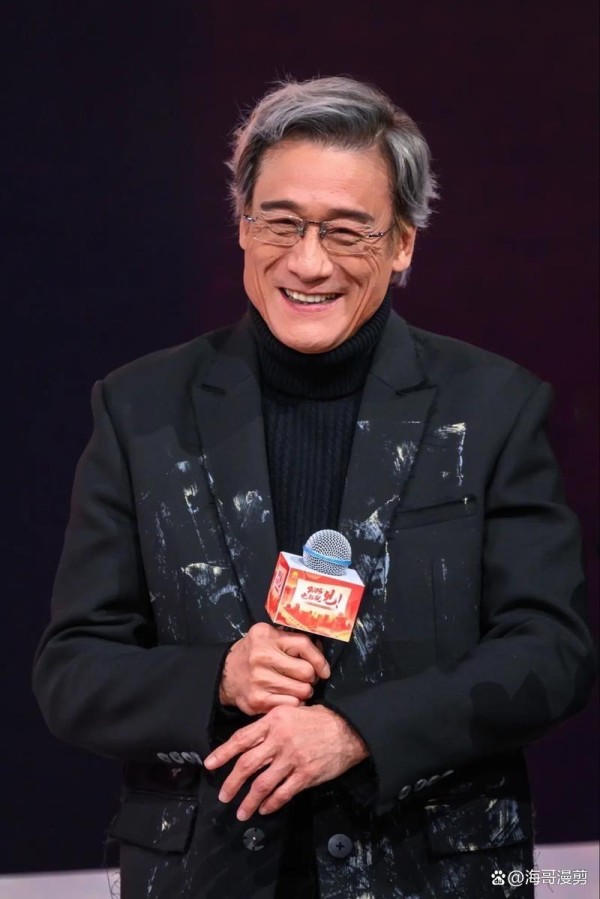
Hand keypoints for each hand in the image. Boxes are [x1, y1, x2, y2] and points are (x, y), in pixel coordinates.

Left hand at [204, 704, 368, 819]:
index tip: (209, 764)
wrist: (349, 728)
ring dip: (249, 800)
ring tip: (241, 812)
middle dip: (232, 783)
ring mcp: (293, 758)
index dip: (223, 753)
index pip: (242, 738)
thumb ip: (270, 727)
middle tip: (223, 796)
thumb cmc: (319, 718)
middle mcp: (280, 739)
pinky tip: (264, 809)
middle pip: (248, 764)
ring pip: (263, 784)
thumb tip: (249, 743)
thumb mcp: (291, 712)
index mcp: (274, 720)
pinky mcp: (306, 774)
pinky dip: (271, 804)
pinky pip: (283, 793)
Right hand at [219, 622, 329, 714]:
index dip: (319, 659)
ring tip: (296, 688)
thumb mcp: (269, 637)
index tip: (324, 670)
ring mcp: (259, 680)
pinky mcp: (258, 700)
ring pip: (302, 690)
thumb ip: (293, 640)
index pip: (304, 645)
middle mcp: (261, 656)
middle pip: (306, 671)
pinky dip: (294, 703)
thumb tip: (321, 652)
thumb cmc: (255, 653)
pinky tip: (287, 697)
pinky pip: (291, 705)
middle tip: (305, 678)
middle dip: (311, 677)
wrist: (225, 674)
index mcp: (266, 636)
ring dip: (304, 691)